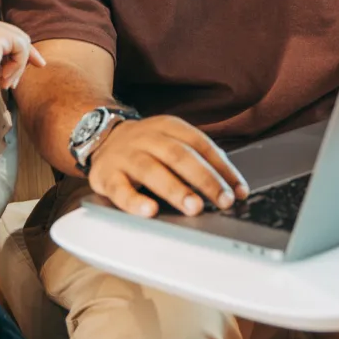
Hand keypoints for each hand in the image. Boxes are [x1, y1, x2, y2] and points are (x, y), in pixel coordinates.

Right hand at [0, 18, 44, 109]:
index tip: (30, 68)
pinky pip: (22, 47)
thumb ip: (3, 60)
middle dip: (25, 59)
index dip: (21, 53)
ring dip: (18, 67)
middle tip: (15, 83)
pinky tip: (3, 78)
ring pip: (22, 43)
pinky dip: (17, 66)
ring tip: (4, 83)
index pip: (9, 37)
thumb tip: (24, 61)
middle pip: (18, 37)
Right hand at [88, 115, 249, 217]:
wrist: (99, 137)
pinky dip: (135, 202)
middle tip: (223, 200)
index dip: (221, 167)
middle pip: (179, 155)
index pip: (199, 144)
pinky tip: (149, 211)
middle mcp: (146, 138)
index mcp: (167, 126)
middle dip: (204, 179)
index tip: (238, 190)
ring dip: (175, 189)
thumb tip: (231, 186)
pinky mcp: (107, 175)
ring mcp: (125, 156)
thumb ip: (197, 157)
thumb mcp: (170, 140)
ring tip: (195, 207)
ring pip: (152, 170)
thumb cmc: (145, 147)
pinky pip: (120, 189)